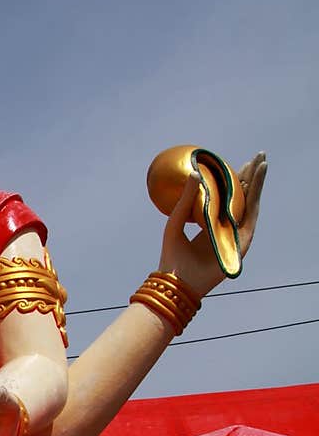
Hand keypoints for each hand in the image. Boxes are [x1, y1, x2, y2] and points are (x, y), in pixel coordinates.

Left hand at [158, 151, 266, 298]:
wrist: (179, 280)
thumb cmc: (172, 255)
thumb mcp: (177, 220)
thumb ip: (186, 197)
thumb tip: (195, 171)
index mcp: (211, 224)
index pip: (226, 199)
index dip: (232, 181)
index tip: (234, 163)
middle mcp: (226, 228)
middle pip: (241, 198)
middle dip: (249, 176)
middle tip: (256, 156)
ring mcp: (236, 234)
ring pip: (250, 202)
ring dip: (257, 180)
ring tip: (262, 160)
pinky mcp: (243, 239)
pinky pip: (252, 211)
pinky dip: (256, 193)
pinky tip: (258, 176)